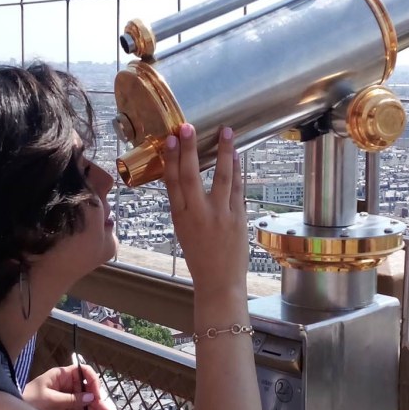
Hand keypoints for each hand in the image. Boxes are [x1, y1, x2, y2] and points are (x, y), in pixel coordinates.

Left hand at [22, 362, 114, 409]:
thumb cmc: (27, 399)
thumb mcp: (49, 399)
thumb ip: (70, 399)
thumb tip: (91, 398)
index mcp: (61, 375)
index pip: (83, 372)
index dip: (92, 382)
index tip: (97, 395)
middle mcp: (65, 384)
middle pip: (86, 390)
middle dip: (97, 401)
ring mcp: (64, 397)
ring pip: (84, 402)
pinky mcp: (62, 409)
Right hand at [163, 123, 247, 298]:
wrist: (219, 282)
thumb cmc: (200, 255)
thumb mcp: (183, 229)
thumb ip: (184, 204)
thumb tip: (185, 174)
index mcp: (180, 217)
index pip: (172, 182)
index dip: (169, 159)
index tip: (169, 139)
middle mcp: (198, 214)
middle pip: (192, 176)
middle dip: (189, 149)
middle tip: (187, 127)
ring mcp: (221, 216)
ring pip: (222, 178)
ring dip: (224, 152)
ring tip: (227, 131)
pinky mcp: (239, 218)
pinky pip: (238, 188)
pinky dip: (239, 170)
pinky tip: (238, 155)